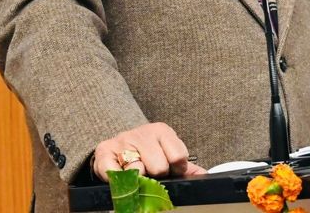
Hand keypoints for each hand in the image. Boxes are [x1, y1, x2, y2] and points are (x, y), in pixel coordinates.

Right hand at [91, 122, 206, 181]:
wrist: (117, 145)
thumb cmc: (147, 151)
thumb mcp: (167, 153)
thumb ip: (186, 166)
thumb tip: (205, 175)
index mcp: (162, 130)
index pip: (178, 156)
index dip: (177, 169)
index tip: (171, 170)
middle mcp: (142, 132)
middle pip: (159, 167)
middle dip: (157, 175)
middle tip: (151, 172)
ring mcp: (122, 141)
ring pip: (138, 171)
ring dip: (138, 177)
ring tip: (137, 172)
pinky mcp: (104, 152)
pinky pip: (115, 173)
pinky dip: (119, 180)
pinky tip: (122, 175)